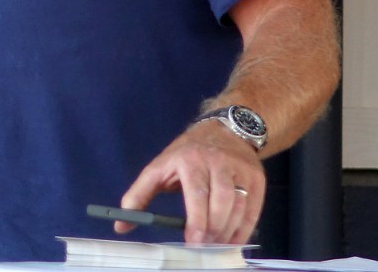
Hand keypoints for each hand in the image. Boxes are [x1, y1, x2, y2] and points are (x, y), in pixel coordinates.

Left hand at [116, 120, 264, 244]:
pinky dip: (243, 230)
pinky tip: (231, 240)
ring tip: (215, 245)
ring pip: (239, 207)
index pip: (196, 193)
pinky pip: (253, 210)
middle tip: (204, 248)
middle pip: (221, 202)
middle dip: (213, 230)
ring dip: (227, 232)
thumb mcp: (160, 167)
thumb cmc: (187, 153)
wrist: (224, 129)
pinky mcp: (256, 178)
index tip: (192, 243)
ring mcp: (240, 169)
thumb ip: (139, 195)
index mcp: (190, 158)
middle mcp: (218, 161)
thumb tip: (121, 225)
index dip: (196, 221)